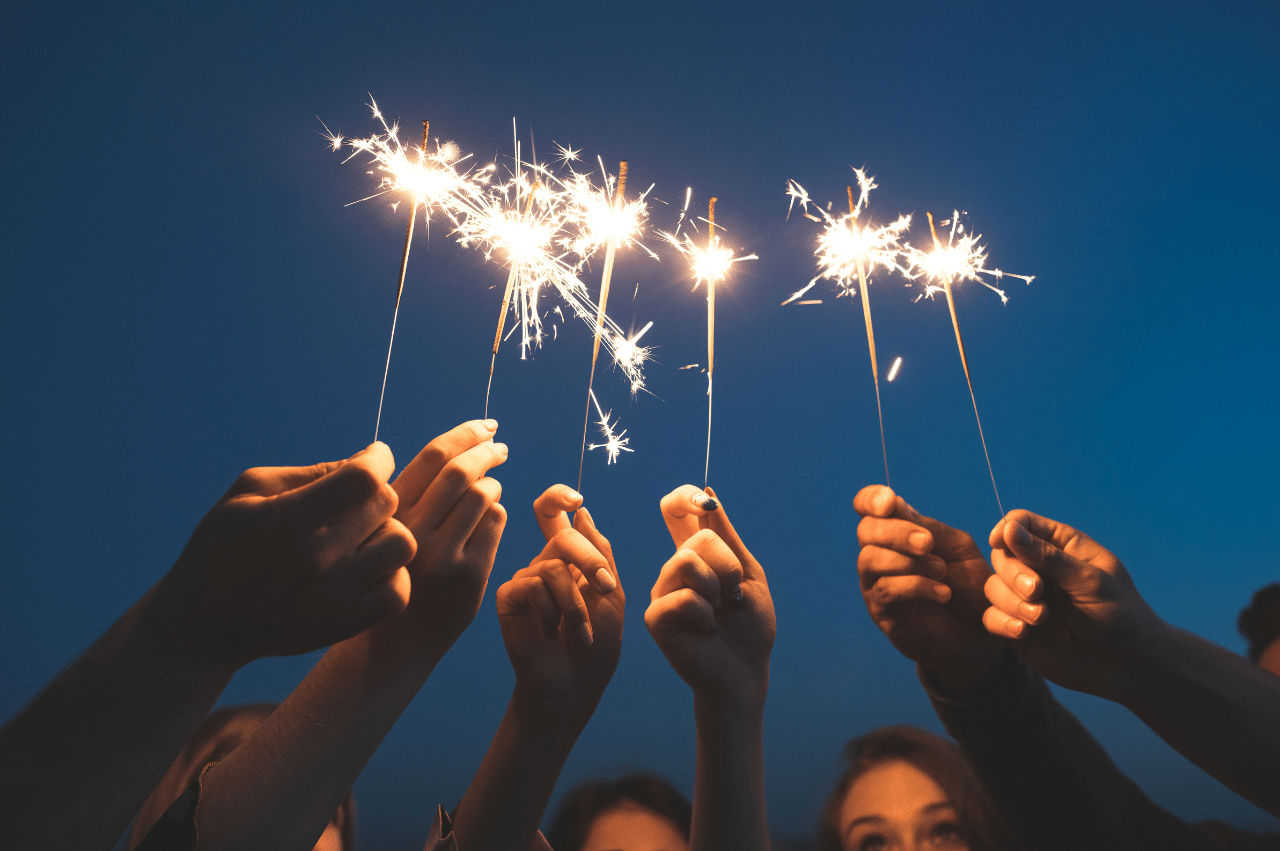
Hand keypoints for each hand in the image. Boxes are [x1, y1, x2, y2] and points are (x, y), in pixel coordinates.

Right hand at [160, 442, 415, 667]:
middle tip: (353, 502)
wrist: (201, 624)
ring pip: (401, 545)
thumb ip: (309, 472)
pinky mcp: (344, 625)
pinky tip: (367, 568)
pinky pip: (399, 592)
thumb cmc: (223, 547)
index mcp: (288, 520)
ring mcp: (334, 596)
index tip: (374, 457)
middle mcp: (316, 559)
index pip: (363, 478)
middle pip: (385, 505)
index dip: (378, 459)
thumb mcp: (248, 492)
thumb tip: (365, 460)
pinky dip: (392, 574)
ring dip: (386, 532)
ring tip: (360, 536)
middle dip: (375, 493)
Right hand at [391, 420, 507, 645]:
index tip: (486, 425)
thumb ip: (416, 493)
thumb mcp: (393, 528)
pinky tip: (488, 518)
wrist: (399, 638)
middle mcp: (412, 531)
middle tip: (500, 446)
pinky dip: (497, 512)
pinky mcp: (469, 576)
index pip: (432, 456)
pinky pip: (495, 523)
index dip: (465, 433)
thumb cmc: (398, 570)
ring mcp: (442, 555)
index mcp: (390, 512)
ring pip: (482, 494)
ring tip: (490, 487)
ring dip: (492, 483)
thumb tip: (459, 446)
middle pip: (461, 471)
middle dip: (487, 451)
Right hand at [496, 485, 622, 716]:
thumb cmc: (596, 646)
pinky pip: (533, 584)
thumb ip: (600, 553)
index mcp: (570, 560)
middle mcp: (544, 564)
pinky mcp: (508, 596)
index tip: (576, 499)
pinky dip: (553, 611)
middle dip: (590, 560)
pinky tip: (553, 633)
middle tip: (606, 588)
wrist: (573, 685)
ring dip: (576, 602)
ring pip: (552, 565)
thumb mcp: (611, 595)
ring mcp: (525, 580)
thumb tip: (582, 511)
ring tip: (581, 632)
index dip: (558, 497)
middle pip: (562, 535)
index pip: (555, 515)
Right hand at [646, 485, 774, 707]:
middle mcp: (674, 569)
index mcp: (695, 554)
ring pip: (687, 561)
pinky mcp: (656, 616)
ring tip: (719, 612)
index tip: (702, 503)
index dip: (684, 498)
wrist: (746, 669)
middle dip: (728, 566)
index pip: (675, 511)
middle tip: (732, 596)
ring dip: (717, 588)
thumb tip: (708, 494)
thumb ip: (728, 537)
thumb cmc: (750, 626)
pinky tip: (707, 628)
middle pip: (698, 538)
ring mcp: (662, 591)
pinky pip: (683, 596)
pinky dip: (706, 613)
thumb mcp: (749, 574)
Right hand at [854, 485, 1009, 694]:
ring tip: (941, 571)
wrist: (979, 633)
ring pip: (870, 559)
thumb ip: (929, 528)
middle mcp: (879, 554)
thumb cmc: (968, 587)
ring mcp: (875, 583)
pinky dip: (916, 586)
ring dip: (907, 561)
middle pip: (866, 530)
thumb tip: (898, 508)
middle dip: (896, 533)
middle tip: (927, 543)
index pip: (867, 507)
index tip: (889, 502)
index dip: (870, 499)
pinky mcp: (881, 611)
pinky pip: (886, 590)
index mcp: (897, 531)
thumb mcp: (956, 549)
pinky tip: (942, 593)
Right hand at [984, 510, 1160, 697]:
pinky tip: (1025, 632)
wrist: (1129, 667)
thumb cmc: (1120, 617)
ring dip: (1011, 601)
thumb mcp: (1088, 581)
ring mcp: (1027, 600)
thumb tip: (1007, 529)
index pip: (1021, 524)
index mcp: (1062, 547)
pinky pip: (992, 617)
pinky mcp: (1018, 628)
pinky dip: (1003, 623)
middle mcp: (1040, 570)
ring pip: (994, 587)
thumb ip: (1046, 556)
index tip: (1000, 542)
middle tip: (1037, 592)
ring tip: (1039, 618)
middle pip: (1002, 556)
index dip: (1006, 530)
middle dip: (1014, 574)